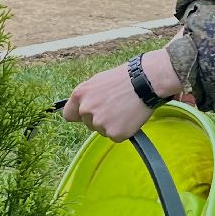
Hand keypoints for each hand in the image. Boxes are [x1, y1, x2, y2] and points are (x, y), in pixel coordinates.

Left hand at [62, 48, 182, 141]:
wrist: (145, 81)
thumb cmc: (124, 78)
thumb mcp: (98, 81)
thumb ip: (86, 96)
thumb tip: (81, 108)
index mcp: (79, 95)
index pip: (69, 115)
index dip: (80, 116)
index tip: (89, 114)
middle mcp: (86, 109)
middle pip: (88, 124)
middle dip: (100, 119)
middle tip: (116, 107)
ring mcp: (99, 123)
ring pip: (102, 131)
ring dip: (112, 125)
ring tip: (124, 109)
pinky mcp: (114, 133)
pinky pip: (116, 137)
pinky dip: (123, 130)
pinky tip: (130, 117)